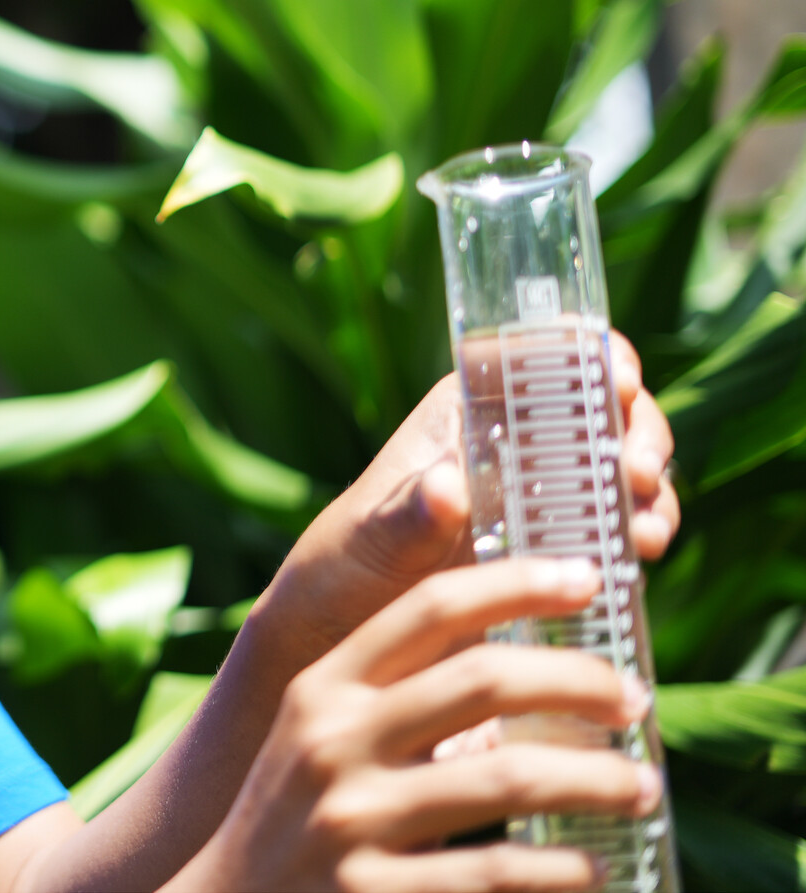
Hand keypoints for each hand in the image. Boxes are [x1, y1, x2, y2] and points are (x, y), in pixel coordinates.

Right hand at [173, 558, 660, 892]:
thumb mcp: (320, 734)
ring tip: (641, 787)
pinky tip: (594, 868)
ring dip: (598, 779)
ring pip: (509, 777)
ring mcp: (352, 820)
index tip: (587, 578)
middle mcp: (333, 741)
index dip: (515, 582)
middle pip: (483, 679)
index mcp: (324, 687)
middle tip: (632, 699)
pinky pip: (496, 872)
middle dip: (580, 681)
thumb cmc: (298, 812)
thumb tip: (520, 653)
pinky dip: (564, 871)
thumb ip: (392, 691)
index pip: (428, 607)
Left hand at [252, 330, 678, 670]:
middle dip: (639, 432)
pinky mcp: (563, 551)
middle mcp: (514, 446)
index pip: (542, 357)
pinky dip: (642, 534)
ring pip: (623, 470)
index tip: (617, 379)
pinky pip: (621, 529)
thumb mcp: (369, 541)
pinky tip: (640, 558)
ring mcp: (545, 497)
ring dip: (651, 492)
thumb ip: (406, 518)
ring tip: (644, 533)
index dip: (591, 354)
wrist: (344, 640)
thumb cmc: (344, 570)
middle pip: (603, 412)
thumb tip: (445, 487)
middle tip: (639, 473)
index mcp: (466, 413)